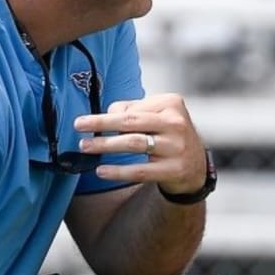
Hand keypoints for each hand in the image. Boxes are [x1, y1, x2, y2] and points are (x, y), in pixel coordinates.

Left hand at [75, 93, 208, 194]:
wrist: (196, 167)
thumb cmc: (168, 136)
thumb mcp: (157, 116)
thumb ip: (132, 110)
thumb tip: (107, 115)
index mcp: (172, 104)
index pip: (133, 108)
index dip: (108, 116)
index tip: (85, 121)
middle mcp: (177, 123)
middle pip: (131, 122)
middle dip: (101, 124)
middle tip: (78, 126)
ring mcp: (177, 147)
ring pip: (134, 144)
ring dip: (106, 145)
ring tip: (85, 147)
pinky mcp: (175, 169)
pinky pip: (141, 171)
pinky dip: (119, 171)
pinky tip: (101, 170)